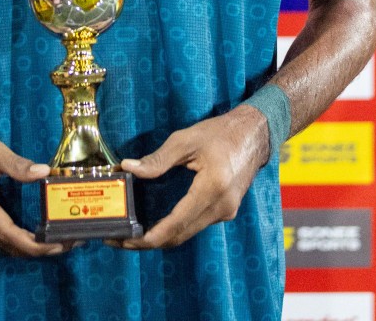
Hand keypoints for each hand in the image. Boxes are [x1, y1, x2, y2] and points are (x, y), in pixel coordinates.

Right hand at [0, 128, 67, 257]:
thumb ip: (16, 164)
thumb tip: (44, 172)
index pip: (7, 232)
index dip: (34, 244)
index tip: (58, 244)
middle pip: (8, 245)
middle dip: (39, 249)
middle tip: (69, 242)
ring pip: (3, 245)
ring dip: (30, 248)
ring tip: (58, 240)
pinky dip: (18, 241)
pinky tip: (36, 235)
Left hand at [115, 105, 268, 249]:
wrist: (254, 135)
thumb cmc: (220, 133)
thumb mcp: (186, 140)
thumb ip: (157, 159)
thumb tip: (128, 168)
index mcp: (212, 188)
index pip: (177, 223)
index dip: (151, 236)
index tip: (128, 241)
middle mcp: (221, 207)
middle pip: (181, 235)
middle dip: (150, 242)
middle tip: (121, 240)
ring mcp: (226, 212)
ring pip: (188, 233)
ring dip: (162, 237)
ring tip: (134, 235)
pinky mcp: (225, 211)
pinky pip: (196, 225)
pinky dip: (175, 229)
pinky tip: (157, 225)